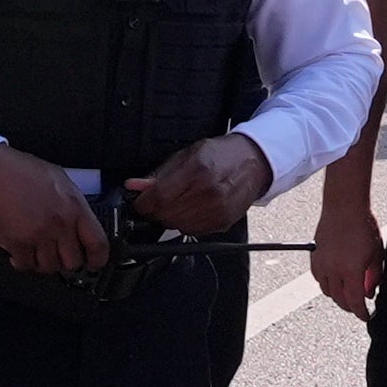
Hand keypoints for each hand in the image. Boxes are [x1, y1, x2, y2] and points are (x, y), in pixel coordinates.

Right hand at [0, 142, 109, 275]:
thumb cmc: (19, 171)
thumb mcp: (58, 179)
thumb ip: (72, 203)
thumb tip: (79, 222)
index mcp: (73, 206)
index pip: (97, 243)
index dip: (98, 258)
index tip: (94, 262)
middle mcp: (58, 223)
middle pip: (73, 262)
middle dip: (67, 261)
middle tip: (60, 254)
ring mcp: (37, 235)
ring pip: (49, 267)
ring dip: (45, 262)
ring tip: (39, 251)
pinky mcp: (16, 243)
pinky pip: (27, 265)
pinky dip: (25, 263)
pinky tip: (22, 254)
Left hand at [127, 132, 270, 237]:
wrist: (253, 162)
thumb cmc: (219, 156)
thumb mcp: (187, 155)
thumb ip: (159, 173)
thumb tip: (133, 186)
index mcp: (198, 169)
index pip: (159, 197)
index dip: (144, 203)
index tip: (141, 202)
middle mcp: (209, 191)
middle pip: (166, 214)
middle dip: (156, 211)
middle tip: (159, 202)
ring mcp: (218, 209)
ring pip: (177, 226)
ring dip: (170, 218)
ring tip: (178, 203)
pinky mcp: (224, 222)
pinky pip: (192, 232)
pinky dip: (186, 224)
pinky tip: (192, 209)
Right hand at [311, 167, 384, 316]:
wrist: (344, 207)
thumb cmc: (362, 226)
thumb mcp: (376, 254)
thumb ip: (373, 276)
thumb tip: (370, 292)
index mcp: (351, 271)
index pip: (355, 301)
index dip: (361, 313)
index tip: (366, 316)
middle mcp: (333, 270)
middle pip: (339, 299)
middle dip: (350, 307)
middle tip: (358, 307)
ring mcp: (322, 264)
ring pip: (327, 291)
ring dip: (337, 296)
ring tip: (347, 294)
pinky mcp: (315, 257)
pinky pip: (319, 279)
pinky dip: (327, 284)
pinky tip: (335, 280)